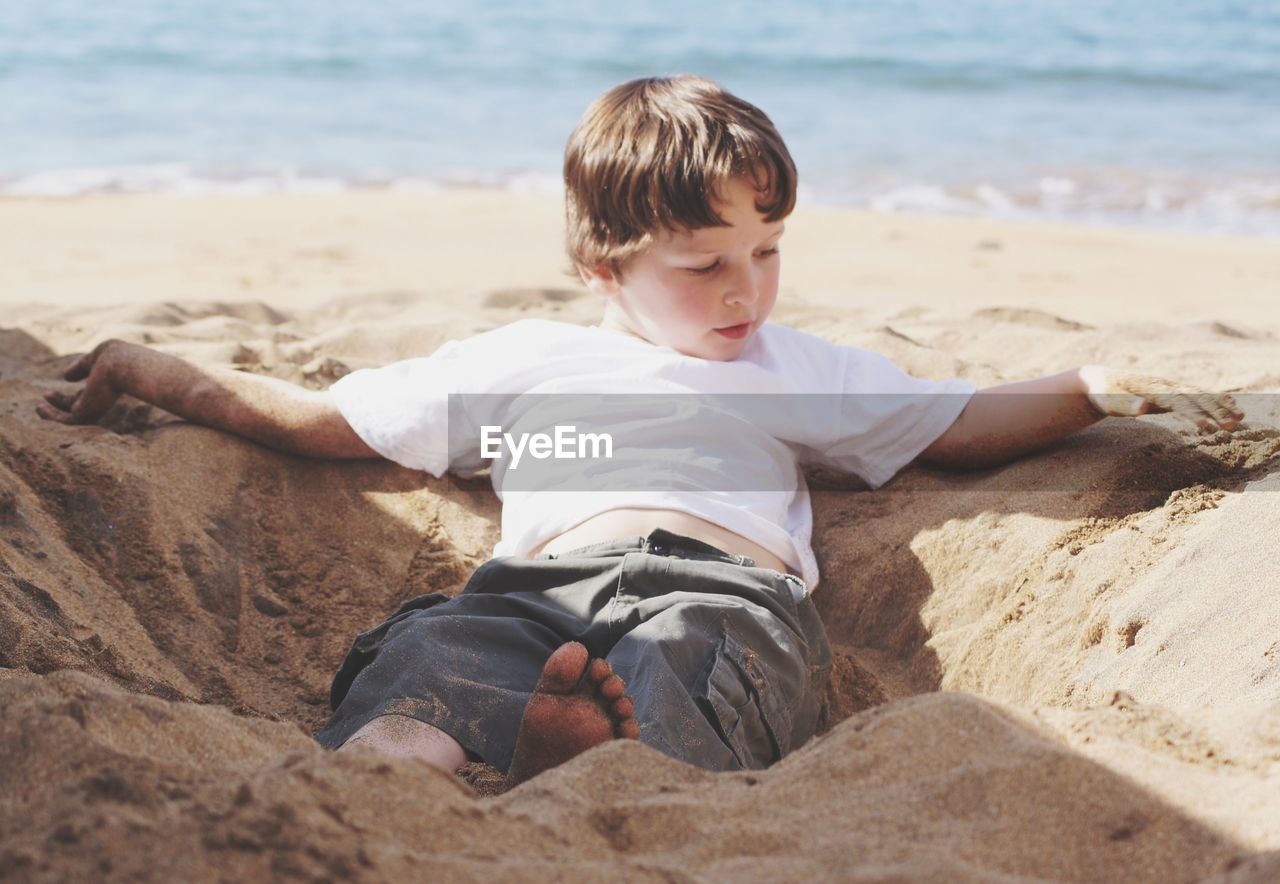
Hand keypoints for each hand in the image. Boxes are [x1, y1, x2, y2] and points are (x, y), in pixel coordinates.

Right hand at [36, 340, 124, 424]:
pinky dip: (51, 417)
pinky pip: (65, 421)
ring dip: (53, 415)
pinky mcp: (86, 414)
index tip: (65, 378)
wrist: (123, 366)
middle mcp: (101, 401)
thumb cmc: (115, 358)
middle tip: (47, 394)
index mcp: (107, 388)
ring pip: (71, 418)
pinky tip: (40, 408)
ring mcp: (94, 409)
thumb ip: (81, 367)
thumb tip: (66, 376)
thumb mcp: (95, 358)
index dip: (77, 389)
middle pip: (79, 406)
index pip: (89, 394)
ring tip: (39, 407)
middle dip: (62, 402)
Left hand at [1078, 365, 1243, 431]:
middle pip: (1196, 398)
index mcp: (1153, 389)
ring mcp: (1170, 387)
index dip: (1192, 414)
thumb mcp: (1110, 401)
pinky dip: (1216, 400)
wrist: (1099, 380)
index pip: (1178, 402)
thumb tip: (1144, 407)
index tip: (1206, 427)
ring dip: (1221, 406)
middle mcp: (1166, 386)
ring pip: (1201, 396)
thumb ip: (1126, 405)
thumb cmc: (1103, 393)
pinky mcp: (1171, 392)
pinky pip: (1198, 395)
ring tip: (1241, 417)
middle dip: (1215, 411)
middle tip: (1233, 426)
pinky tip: (1231, 405)